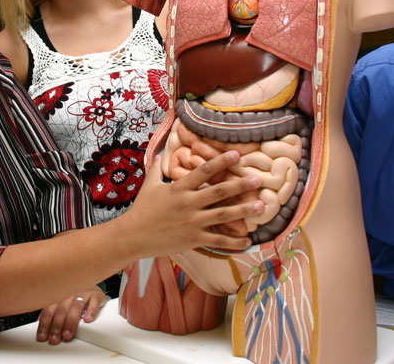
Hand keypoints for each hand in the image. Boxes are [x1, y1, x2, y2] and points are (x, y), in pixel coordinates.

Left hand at [36, 286, 107, 343]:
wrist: (90, 283)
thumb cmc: (73, 298)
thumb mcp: (60, 303)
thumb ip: (51, 313)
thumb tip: (40, 328)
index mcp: (57, 296)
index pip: (48, 310)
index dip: (44, 324)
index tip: (43, 337)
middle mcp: (69, 294)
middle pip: (61, 309)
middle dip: (57, 326)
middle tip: (55, 339)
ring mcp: (82, 293)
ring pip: (76, 306)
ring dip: (71, 321)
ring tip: (68, 334)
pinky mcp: (95, 295)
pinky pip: (94, 301)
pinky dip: (91, 311)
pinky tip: (88, 320)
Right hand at [123, 151, 263, 256]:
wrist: (133, 236)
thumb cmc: (142, 209)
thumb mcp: (150, 184)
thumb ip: (158, 167)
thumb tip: (161, 151)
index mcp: (179, 188)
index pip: (203, 171)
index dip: (221, 161)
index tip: (237, 154)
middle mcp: (188, 204)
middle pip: (218, 192)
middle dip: (240, 185)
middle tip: (258, 180)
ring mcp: (192, 222)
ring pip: (223, 216)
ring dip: (243, 211)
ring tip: (260, 206)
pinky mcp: (193, 239)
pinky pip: (218, 240)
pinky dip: (234, 242)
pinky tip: (248, 241)